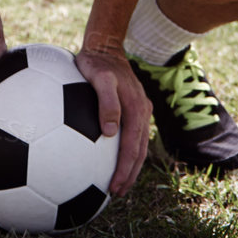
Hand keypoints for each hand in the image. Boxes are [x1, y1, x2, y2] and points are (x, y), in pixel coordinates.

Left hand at [75, 48, 151, 197]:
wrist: (103, 45)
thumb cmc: (95, 62)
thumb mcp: (98, 78)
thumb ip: (106, 103)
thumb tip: (109, 133)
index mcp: (137, 109)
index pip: (133, 147)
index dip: (125, 170)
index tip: (115, 187)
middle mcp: (142, 111)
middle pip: (139, 150)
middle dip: (130, 174)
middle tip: (117, 193)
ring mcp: (140, 109)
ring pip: (138, 144)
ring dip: (130, 165)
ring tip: (117, 183)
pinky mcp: (133, 107)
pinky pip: (132, 134)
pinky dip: (126, 150)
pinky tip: (111, 157)